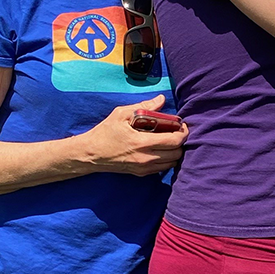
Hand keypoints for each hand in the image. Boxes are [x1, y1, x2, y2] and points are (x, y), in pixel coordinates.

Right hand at [69, 94, 187, 176]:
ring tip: (169, 140)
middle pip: (177, 154)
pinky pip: (162, 169)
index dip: (183, 132)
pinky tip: (160, 149)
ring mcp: (144, 168)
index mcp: (142, 143)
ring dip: (175, 151)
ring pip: (172, 163)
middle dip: (181, 141)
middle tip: (176, 131)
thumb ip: (144, 106)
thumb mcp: (121, 114)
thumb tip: (162, 99)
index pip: (174, 141)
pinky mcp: (141, 173)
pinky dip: (166, 159)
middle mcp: (146, 158)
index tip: (181, 124)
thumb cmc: (105, 132)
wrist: (91, 154)